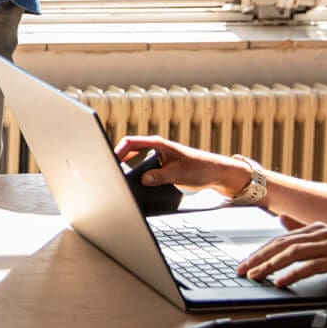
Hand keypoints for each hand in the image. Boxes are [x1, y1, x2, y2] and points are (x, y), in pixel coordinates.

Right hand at [114, 135, 247, 196]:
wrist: (215, 173)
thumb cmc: (200, 168)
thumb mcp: (178, 174)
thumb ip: (160, 176)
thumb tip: (143, 180)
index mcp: (158, 144)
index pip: (131, 143)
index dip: (118, 151)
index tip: (111, 163)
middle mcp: (156, 148)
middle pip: (129, 151)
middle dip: (120, 161)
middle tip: (113, 173)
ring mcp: (157, 157)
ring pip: (136, 161)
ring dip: (129, 169)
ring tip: (122, 179)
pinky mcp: (160, 166)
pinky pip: (143, 168)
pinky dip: (137, 175)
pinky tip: (136, 184)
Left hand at [236, 221, 326, 289]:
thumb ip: (305, 230)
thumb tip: (281, 219)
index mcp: (317, 228)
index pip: (281, 239)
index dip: (260, 251)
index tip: (245, 263)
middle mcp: (322, 232)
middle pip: (282, 244)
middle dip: (259, 258)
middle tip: (243, 271)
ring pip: (293, 253)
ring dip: (271, 265)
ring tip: (256, 276)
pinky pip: (312, 266)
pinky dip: (294, 273)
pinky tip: (281, 282)